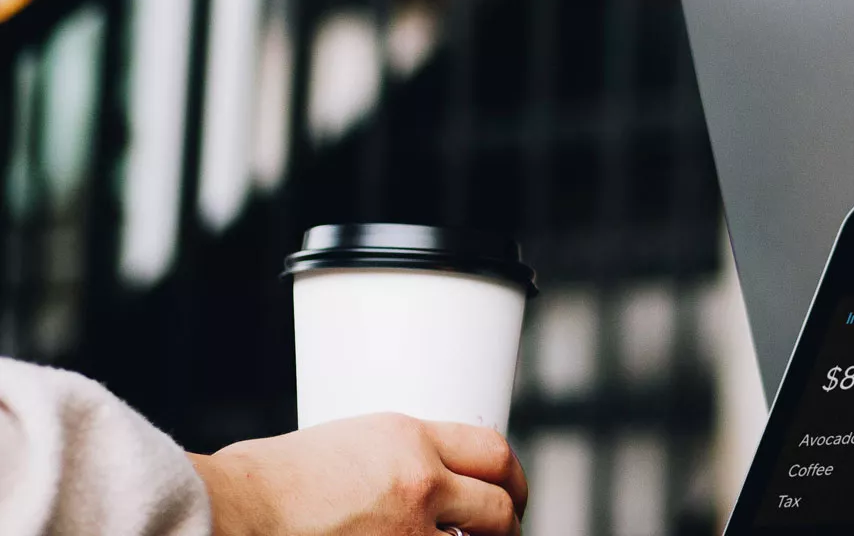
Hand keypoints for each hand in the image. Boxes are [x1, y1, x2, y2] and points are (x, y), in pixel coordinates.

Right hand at [190, 412, 528, 535]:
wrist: (231, 510)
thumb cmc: (268, 479)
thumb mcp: (349, 442)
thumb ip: (396, 456)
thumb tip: (419, 476)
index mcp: (410, 439)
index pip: (493, 451)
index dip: (512, 476)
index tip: (512, 490)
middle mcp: (420, 482)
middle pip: (498, 507)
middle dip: (507, 523)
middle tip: (504, 531)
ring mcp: (408, 533)